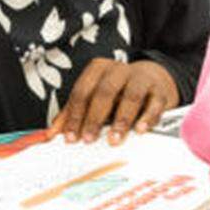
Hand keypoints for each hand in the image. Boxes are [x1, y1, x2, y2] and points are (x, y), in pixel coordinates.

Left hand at [50, 58, 177, 144]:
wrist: (152, 79)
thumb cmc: (116, 92)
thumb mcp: (92, 98)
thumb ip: (72, 114)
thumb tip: (50, 134)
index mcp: (98, 69)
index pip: (82, 91)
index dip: (74, 115)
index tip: (70, 137)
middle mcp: (118, 70)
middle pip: (104, 92)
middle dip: (94, 117)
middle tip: (88, 139)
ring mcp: (141, 79)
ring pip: (131, 96)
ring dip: (121, 119)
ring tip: (113, 139)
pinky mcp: (159, 91)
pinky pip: (155, 103)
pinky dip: (147, 117)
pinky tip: (140, 130)